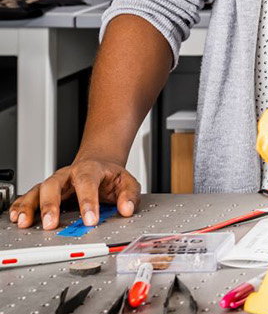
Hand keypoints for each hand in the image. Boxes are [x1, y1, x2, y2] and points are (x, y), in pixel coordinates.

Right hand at [8, 157, 139, 229]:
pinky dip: (21, 206)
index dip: (88, 202)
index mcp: (90, 170)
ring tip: (24, 222)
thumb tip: (127, 209)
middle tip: (51, 224)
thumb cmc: (110, 176)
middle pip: (54, 185)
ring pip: (37, 190)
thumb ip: (129, 195)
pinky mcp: (45, 191)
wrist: (98, 164)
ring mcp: (54, 182)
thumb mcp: (126, 181)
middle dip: (50, 205)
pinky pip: (29, 196)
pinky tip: (17, 217)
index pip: (87, 183)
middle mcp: (67, 174)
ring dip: (29, 206)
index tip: (90, 220)